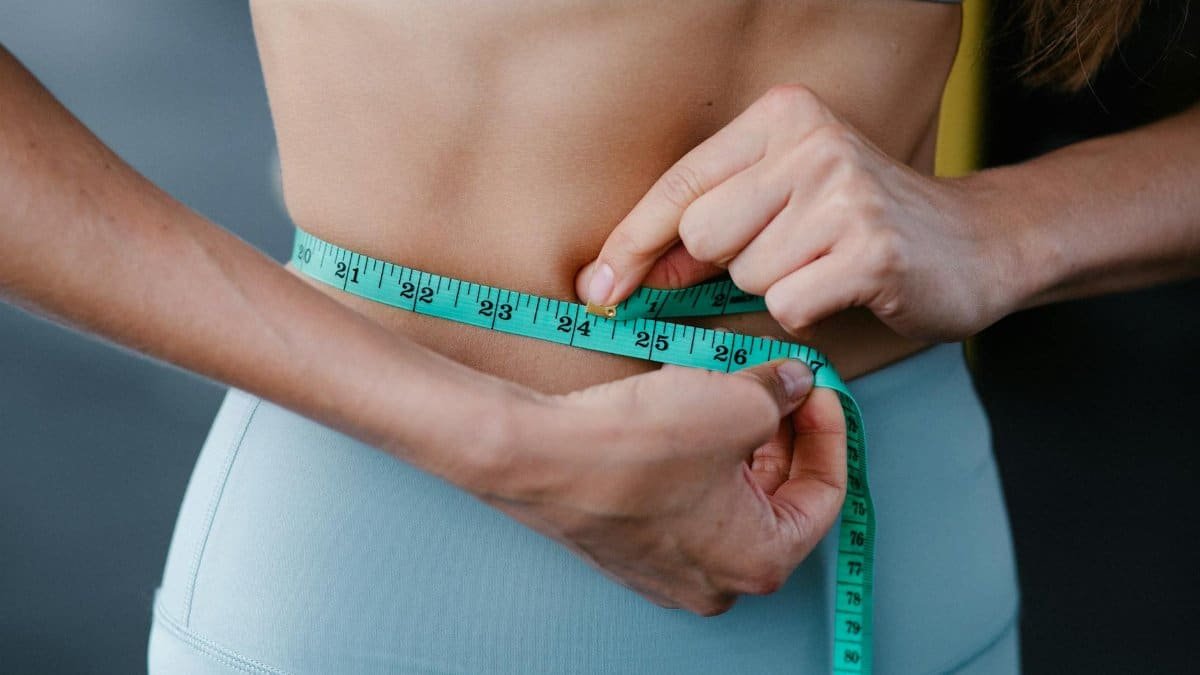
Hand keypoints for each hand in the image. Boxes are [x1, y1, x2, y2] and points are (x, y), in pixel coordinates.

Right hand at [476, 359, 846, 615]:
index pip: (824, 495)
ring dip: (740, 444)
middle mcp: (716, 581)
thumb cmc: (638, 447)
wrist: (538, 455)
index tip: (817, 389)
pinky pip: (683, 502)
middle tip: (781, 384)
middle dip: (783, 436)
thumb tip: (795, 382)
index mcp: (761, 562)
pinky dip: (698, 460)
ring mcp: (667, 570)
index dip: (828, 431)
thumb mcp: (737, 403)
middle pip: (776, 499)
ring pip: (728, 499)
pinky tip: (688, 414)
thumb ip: (782, 394)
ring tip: (733, 389)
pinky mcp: (628, 546)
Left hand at [575, 84, 1022, 340]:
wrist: (977, 242)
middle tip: (787, 254)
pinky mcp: (871, 249)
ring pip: (746, 275)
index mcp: (782, 117)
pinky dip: (808, 311)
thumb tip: (625, 274)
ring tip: (826, 264)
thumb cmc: (860, 225)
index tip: (598, 286)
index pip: (680, 184)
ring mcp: (845, 193)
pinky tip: (846, 287)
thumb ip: (707, 229)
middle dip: (728, 264)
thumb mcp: (783, 202)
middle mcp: (812, 142)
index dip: (631, 241)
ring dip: (777, 287)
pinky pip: (788, 304)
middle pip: (704, 235)